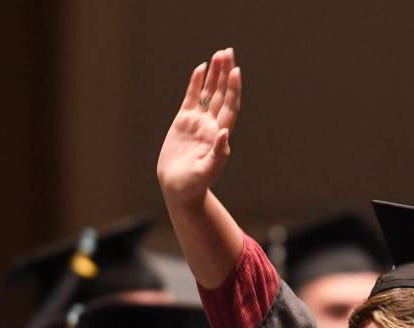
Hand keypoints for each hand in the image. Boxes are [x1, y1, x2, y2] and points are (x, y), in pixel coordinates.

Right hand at [158, 48, 241, 207]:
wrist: (178, 189)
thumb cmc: (194, 185)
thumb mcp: (207, 171)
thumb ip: (218, 154)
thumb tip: (225, 134)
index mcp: (220, 135)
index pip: (230, 106)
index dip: (233, 89)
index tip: (235, 70)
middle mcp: (211, 125)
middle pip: (221, 94)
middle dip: (225, 73)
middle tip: (228, 52)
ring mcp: (198, 123)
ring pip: (208, 93)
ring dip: (214, 74)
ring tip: (218, 54)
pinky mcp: (183, 122)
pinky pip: (191, 98)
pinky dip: (195, 83)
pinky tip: (200, 69)